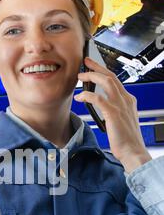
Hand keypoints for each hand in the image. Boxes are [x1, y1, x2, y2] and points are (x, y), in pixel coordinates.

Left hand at [75, 56, 151, 173]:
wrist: (133, 152)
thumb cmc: (127, 141)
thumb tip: (102, 107)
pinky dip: (87, 95)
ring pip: (106, 82)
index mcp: (128, 101)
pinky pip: (98, 98)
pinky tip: (80, 96)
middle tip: (86, 63)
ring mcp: (120, 105)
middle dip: (97, 67)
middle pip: (111, 76)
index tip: (94, 68)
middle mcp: (126, 100)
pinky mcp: (113, 113)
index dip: (103, 72)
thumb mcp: (122, 121)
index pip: (116, 81)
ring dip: (92, 77)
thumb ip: (114, 112)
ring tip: (80, 76)